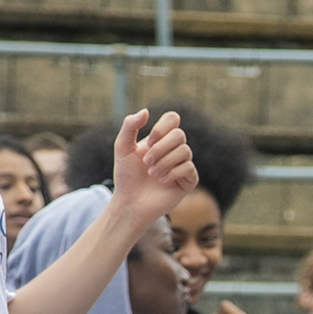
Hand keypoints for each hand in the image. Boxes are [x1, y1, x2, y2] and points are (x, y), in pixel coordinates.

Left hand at [110, 109, 197, 227]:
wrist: (130, 202)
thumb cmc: (126, 176)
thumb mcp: (123, 147)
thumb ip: (130, 126)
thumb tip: (146, 111)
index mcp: (161, 139)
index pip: (173, 119)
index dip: (162, 127)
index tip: (149, 141)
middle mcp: (174, 149)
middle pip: (179, 135)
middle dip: (161, 148)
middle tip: (146, 162)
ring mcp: (183, 165)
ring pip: (185, 151)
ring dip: (164, 162)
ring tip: (152, 174)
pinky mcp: (189, 180)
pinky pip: (189, 168)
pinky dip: (173, 173)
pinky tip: (162, 181)